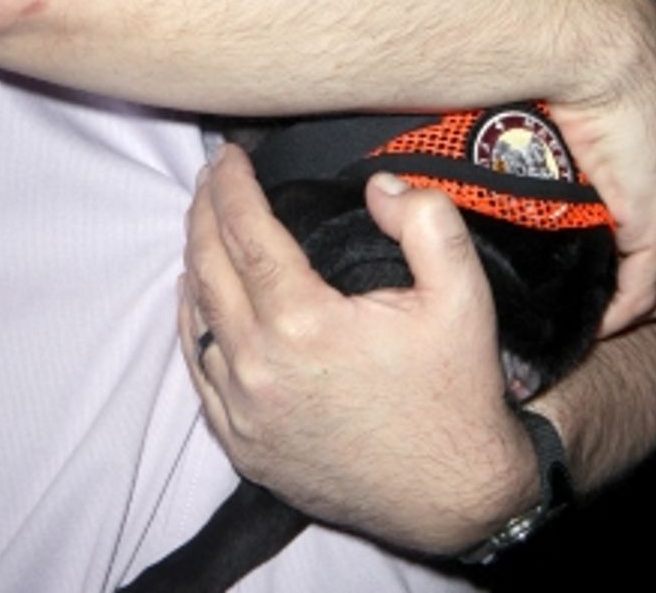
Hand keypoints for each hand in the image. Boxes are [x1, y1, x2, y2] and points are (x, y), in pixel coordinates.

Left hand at [180, 146, 537, 556]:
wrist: (457, 500)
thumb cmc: (456, 394)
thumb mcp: (463, 294)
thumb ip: (426, 219)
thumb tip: (377, 186)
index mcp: (303, 323)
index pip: (244, 231)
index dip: (230, 184)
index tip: (228, 154)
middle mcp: (259, 369)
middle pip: (208, 267)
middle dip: (204, 211)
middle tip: (212, 176)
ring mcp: (245, 414)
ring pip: (195, 317)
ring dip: (196, 261)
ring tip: (206, 223)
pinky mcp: (244, 447)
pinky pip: (199, 372)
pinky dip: (192, 324)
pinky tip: (196, 298)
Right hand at [547, 0, 655, 335]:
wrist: (600, 34)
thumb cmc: (585, 41)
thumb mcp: (588, 82)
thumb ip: (569, 111)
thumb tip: (523, 113)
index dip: (637, 242)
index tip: (596, 257)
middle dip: (636, 280)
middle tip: (587, 295)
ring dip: (623, 301)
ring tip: (580, 313)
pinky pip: (641, 291)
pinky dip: (614, 313)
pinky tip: (586, 323)